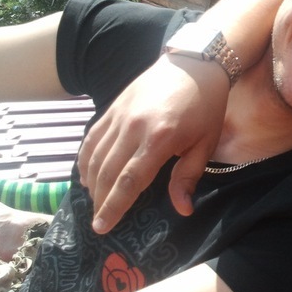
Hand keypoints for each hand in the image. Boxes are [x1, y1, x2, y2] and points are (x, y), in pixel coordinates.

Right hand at [78, 55, 229, 233]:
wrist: (195, 64)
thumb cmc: (206, 106)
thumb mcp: (206, 143)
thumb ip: (188, 176)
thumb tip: (183, 209)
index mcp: (160, 139)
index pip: (129, 180)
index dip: (114, 206)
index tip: (103, 227)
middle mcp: (134, 127)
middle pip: (107, 172)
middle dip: (100, 201)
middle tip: (98, 222)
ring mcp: (120, 115)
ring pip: (95, 156)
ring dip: (91, 182)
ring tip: (95, 202)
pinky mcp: (113, 107)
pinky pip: (92, 137)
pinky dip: (85, 158)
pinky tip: (87, 175)